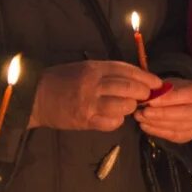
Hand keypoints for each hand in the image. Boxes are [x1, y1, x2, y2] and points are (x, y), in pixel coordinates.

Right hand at [30, 61, 160, 131]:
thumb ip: (109, 72)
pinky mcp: (85, 120)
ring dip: (129, 108)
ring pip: (123, 106)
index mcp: (94, 68)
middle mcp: (93, 84)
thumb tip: (137, 78)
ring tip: (127, 107)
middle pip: (129, 88)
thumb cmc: (62, 80)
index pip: (127, 70)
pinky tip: (113, 118)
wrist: (34, 97)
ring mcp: (89, 103)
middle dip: (143, 93)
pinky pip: (111, 123)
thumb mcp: (85, 68)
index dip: (146, 77)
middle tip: (146, 96)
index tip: (157, 83)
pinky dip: (116, 121)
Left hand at [134, 78, 191, 142]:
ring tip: (140, 117)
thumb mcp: (170, 85)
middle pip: (185, 114)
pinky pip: (172, 135)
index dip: (169, 99)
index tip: (151, 100)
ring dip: (156, 123)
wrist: (184, 103)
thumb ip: (162, 90)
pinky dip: (156, 131)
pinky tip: (145, 125)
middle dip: (163, 114)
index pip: (187, 96)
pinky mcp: (188, 135)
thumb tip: (148, 97)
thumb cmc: (175, 91)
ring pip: (178, 126)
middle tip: (145, 112)